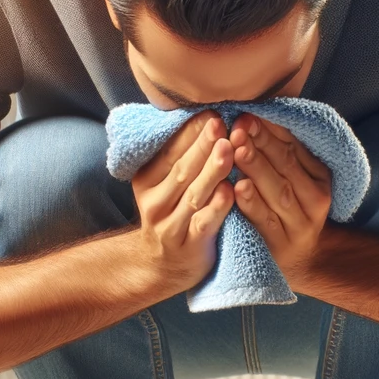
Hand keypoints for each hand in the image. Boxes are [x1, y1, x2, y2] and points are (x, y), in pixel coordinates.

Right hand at [131, 110, 235, 294]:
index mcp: (148, 179)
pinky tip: (231, 191)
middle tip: (221, 123)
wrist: (162, 266)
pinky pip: (204, 223)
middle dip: (202, 145)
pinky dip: (217, 207)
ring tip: (228, 150)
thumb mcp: (164, 184)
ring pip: (194, 194)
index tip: (212, 111)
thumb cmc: (172, 214)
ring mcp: (171, 225)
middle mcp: (155, 201)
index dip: (190, 131)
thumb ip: (179, 155)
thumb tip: (206, 113)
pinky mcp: (190, 246)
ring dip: (212, 171)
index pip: (170, 150)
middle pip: (182, 169)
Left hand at [228, 113, 331, 283]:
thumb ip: (280, 152)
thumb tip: (252, 114)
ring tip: (237, 150)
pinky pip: (266, 222)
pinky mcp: (281, 247)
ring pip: (279, 193)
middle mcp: (315, 200)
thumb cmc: (286, 211)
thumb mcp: (293, 181)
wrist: (296, 263)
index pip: (295, 148)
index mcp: (320, 177)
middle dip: (261, 145)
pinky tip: (237, 188)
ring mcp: (300, 226)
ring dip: (257, 169)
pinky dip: (252, 204)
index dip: (271, 130)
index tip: (247, 114)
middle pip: (287, 167)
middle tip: (238, 127)